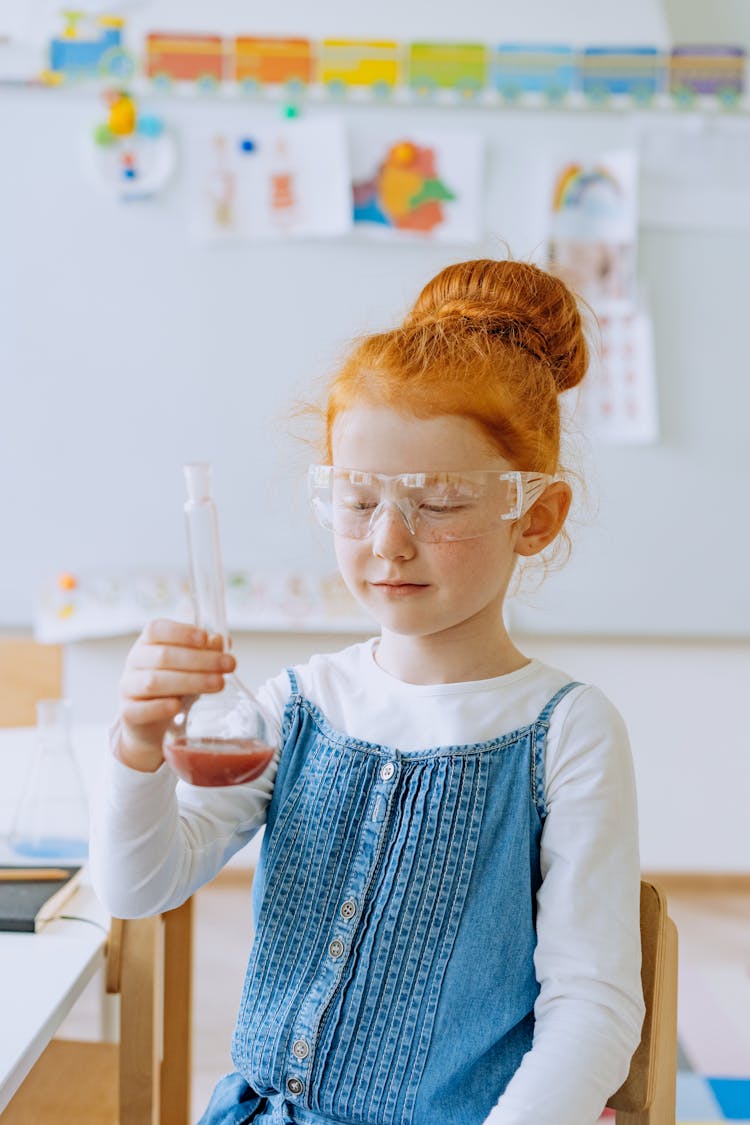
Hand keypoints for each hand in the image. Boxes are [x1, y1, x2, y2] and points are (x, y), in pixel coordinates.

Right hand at [116, 619, 235, 771]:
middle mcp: (134, 661)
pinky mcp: (128, 712)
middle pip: (163, 656)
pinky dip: (159, 707)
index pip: (156, 629)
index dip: (181, 632)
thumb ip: (204, 651)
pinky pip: (139, 709)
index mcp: (147, 643)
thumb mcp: (190, 666)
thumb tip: (220, 641)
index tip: (206, 638)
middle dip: (199, 659)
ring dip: (189, 681)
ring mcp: (128, 687)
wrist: (148, 722)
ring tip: (218, 684)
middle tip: (229, 664)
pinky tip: (177, 706)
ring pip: (154, 682)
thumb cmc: (172, 685)